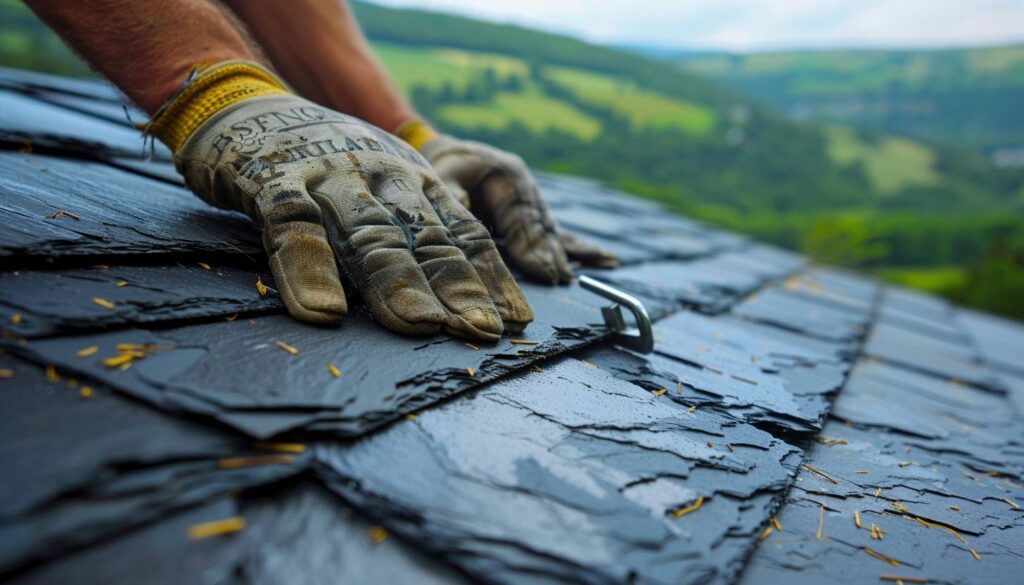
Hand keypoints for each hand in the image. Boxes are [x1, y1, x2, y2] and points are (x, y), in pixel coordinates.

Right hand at [173, 91, 532, 340]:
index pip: (461, 231)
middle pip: (424, 235)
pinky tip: (323, 313)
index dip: (490, 276)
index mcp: (412, 178)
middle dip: (457, 285)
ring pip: (368, 231)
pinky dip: (308, 269)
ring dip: (396, 281)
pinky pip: (292, 226)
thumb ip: (413, 230)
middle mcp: (379, 173)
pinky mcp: (270, 180)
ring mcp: (326, 175)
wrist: (243, 102)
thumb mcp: (381, 185)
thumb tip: (459, 300)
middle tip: (482, 330)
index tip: (515, 321)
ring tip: (421, 326)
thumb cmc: (324, 161)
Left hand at [415, 134, 619, 282]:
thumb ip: (453, 195)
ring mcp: (535, 200)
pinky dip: (581, 248)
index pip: (521, 215)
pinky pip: (560, 233)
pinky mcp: (536, 215)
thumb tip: (464, 210)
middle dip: (551, 254)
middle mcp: (527, 187)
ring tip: (572, 278)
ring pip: (552, 231)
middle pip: (542, 226)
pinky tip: (606, 260)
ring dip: (565, 255)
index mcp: (507, 174)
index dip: (532, 244)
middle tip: (558, 280)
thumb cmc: (445, 169)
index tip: (542, 270)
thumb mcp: (442, 176)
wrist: (456, 157)